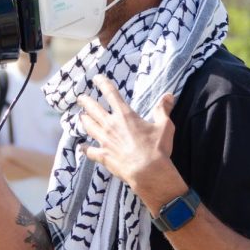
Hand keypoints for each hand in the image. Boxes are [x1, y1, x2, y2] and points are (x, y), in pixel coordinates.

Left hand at [78, 76, 177, 208]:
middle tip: (80, 98)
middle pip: (93, 109)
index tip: (96, 78)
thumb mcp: (164, 125)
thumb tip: (168, 95)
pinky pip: (89, 150)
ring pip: (89, 127)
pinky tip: (81, 146)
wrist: (148, 171)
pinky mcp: (103, 156)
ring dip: (84, 120)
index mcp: (125, 115)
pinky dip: (84, 148)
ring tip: (81, 116)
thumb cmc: (157, 148)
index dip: (102, 84)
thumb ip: (163, 109)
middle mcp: (111, 125)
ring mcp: (105, 141)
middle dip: (86, 101)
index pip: (111, 94)